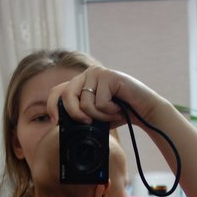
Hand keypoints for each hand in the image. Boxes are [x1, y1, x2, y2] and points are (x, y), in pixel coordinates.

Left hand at [46, 65, 162, 127]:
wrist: (144, 110)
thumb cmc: (120, 113)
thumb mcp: (95, 116)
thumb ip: (80, 115)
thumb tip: (61, 123)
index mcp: (80, 83)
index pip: (57, 91)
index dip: (52, 106)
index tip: (55, 122)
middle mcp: (86, 74)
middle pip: (67, 96)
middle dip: (76, 114)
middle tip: (88, 122)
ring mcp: (97, 73)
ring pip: (85, 103)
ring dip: (100, 115)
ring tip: (112, 112)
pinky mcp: (108, 76)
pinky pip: (100, 102)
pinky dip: (110, 111)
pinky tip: (119, 107)